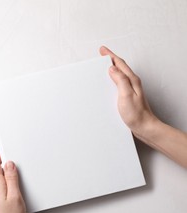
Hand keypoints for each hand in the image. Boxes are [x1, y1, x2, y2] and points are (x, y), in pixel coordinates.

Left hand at [0, 150, 25, 212]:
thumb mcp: (15, 196)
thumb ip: (12, 179)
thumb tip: (9, 164)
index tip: (3, 146)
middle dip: (2, 159)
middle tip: (9, 151)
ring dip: (5, 168)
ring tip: (13, 163)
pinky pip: (2, 183)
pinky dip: (7, 177)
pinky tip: (13, 179)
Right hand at [100, 46, 186, 167]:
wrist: (144, 127)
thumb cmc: (137, 114)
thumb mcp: (126, 95)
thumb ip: (120, 80)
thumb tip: (112, 69)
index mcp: (131, 80)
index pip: (119, 64)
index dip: (110, 56)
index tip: (102, 50)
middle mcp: (132, 83)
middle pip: (120, 67)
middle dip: (110, 60)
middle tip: (102, 55)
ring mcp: (130, 90)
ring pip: (119, 75)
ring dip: (111, 69)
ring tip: (104, 66)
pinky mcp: (128, 97)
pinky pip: (119, 84)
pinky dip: (113, 79)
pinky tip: (109, 83)